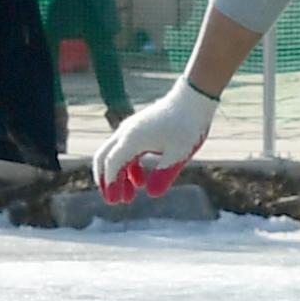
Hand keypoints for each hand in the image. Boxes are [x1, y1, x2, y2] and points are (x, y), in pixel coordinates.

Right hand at [97, 79, 219, 202]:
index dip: (110, 184)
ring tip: (129, 197)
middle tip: (113, 201)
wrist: (194, 98)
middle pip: (104, 158)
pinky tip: (140, 182)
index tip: (115, 202)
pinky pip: (126, 151)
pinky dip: (128, 167)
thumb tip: (151, 194)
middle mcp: (127, 133)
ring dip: (118, 176)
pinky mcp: (141, 129)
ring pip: (115, 155)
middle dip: (106, 181)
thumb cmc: (188, 125)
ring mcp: (132, 130)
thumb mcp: (179, 154)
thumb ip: (164, 174)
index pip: (112, 164)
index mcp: (132, 139)